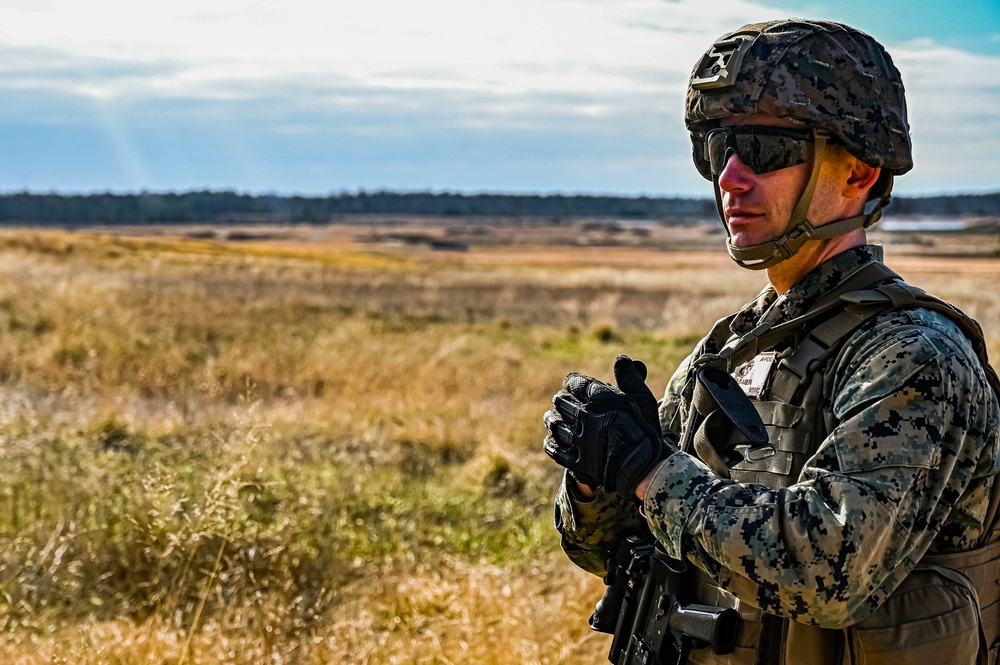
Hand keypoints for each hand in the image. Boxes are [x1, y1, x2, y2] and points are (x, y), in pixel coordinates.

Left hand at [543, 355, 670, 495]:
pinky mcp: (575, 460)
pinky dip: (551, 442)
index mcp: (598, 398)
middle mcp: (584, 416)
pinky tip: (551, 439)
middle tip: (559, 401)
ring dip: (551, 420)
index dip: (572, 383)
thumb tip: (620, 359)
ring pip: (555, 424)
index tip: (570, 384)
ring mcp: (577, 439)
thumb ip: (629, 376)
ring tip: (550, 418)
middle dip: (561, 400)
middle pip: (561, 402)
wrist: (644, 468)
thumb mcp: (642, 398)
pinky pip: (554, 448)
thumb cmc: (644, 430)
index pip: (575, 383)